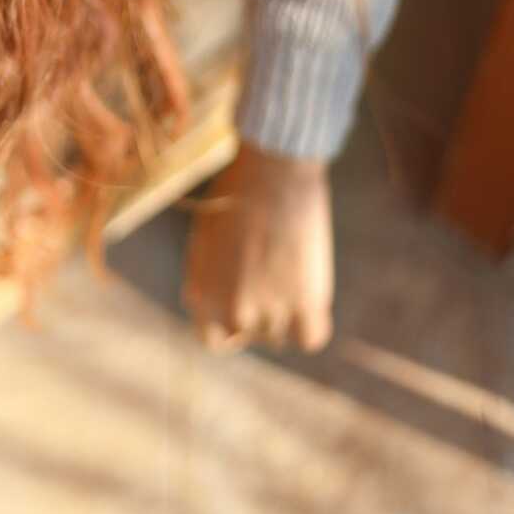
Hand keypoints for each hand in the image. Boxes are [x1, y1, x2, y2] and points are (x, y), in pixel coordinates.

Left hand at [182, 139, 334, 353]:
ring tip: (290, 272)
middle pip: (253, 335)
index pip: (215, 340)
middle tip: (275, 278)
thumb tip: (224, 301)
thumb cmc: (238, 195)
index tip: (248, 309)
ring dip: (288, 314)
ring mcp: (267, 310)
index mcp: (201, 296)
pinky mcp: (304, 304)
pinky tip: (312, 299)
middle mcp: (231, 310)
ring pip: (281, 336)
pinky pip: (310, 338)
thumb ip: (211, 279)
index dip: (232, 328)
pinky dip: (313, 324)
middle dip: (264, 314)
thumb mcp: (206, 240)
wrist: (272, 173)